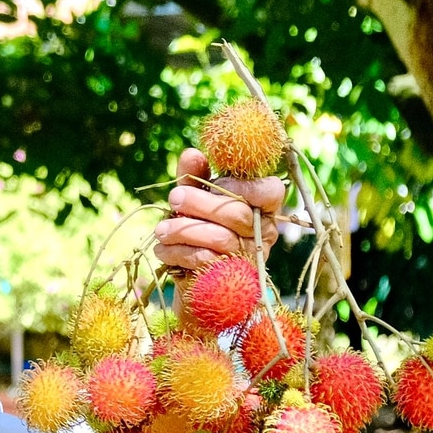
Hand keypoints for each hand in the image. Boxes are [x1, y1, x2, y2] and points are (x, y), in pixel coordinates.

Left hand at [152, 148, 286, 271]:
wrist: (191, 275)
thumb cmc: (198, 226)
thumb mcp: (196, 198)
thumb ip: (195, 177)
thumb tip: (191, 154)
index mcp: (263, 208)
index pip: (271, 191)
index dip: (243, 186)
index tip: (216, 182)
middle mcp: (262, 233)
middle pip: (238, 214)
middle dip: (201, 203)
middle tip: (174, 197)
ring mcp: (247, 258)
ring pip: (220, 239)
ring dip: (183, 230)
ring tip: (161, 229)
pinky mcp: (227, 278)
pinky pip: (203, 261)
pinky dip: (177, 252)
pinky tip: (162, 248)